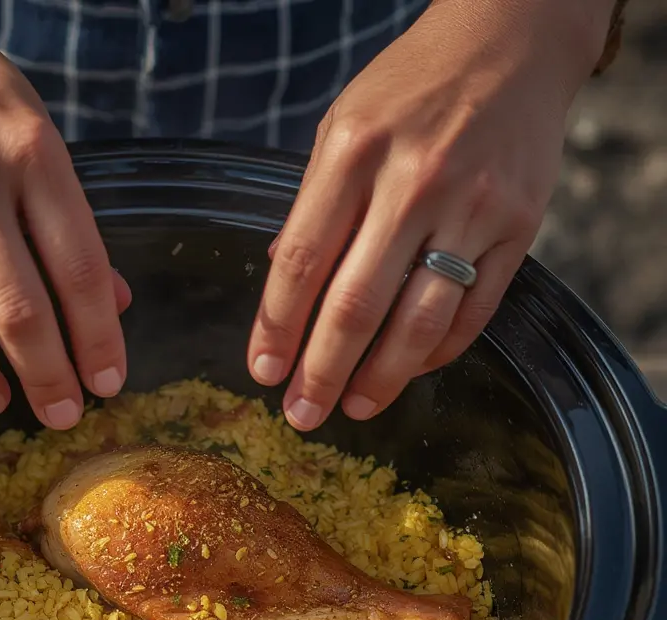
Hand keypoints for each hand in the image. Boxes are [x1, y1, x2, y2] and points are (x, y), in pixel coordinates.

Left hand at [247, 0, 609, 430]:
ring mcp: (473, 206)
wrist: (513, 40)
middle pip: (355, 305)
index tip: (263, 372)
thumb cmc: (412, 87)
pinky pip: (473, 312)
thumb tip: (280, 282)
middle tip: (302, 415)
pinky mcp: (520, 226)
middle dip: (321, 372)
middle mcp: (413, 182)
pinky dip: (437, 353)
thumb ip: (313, 206)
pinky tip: (408, 370)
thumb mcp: (342, 127)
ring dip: (381, 379)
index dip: (277, 328)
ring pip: (418, 322)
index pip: (301, 263)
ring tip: (354, 408)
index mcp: (354, 153)